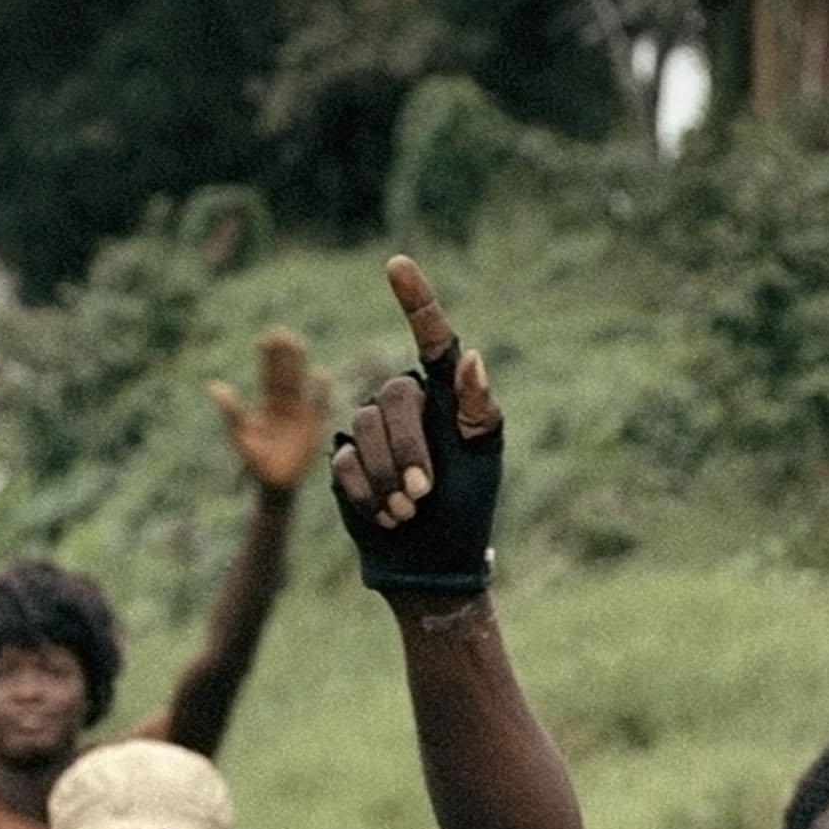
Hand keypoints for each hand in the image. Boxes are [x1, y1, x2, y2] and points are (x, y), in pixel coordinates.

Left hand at [209, 327, 323, 496]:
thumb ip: (231, 411)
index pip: (270, 374)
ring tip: (298, 344)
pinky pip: (319, 403)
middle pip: (286, 373)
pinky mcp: (314, 424)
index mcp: (268, 404)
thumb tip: (213, 386)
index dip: (269, 356)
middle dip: (284, 354)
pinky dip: (320, 390)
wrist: (276, 484)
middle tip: (282, 333)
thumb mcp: (241, 435)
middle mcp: (286, 404)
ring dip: (299, 364)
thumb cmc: (257, 461)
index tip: (267, 337)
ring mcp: (301, 412)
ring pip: (300, 382)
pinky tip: (321, 374)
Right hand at [329, 256, 503, 595]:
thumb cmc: (467, 507)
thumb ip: (479, 407)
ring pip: (363, 429)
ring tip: (407, 511)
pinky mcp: (344, 462)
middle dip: (407, 449)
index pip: (431, 337)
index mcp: (444, 394)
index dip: (414, 299)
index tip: (396, 265)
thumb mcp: (484, 456)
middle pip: (392, 397)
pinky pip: (343, 462)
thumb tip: (470, 356)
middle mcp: (404, 404)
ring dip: (386, 478)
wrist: (430, 563)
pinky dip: (366, 494)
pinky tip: (385, 516)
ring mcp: (370, 431)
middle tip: (424, 493)